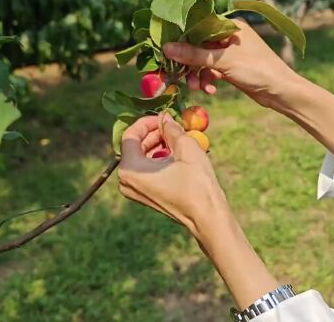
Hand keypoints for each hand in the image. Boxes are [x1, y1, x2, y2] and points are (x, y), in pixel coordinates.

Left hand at [118, 114, 280, 308]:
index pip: (130, 135)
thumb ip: (172, 129)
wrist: (207, 217)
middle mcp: (126, 181)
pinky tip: (178, 154)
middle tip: (174, 126)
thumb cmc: (197, 184)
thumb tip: (165, 117)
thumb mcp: (186, 148)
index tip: (164, 117)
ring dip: (159, 144)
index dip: (147, 122)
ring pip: (142, 157)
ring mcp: (135, 190)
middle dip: (155, 133)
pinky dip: (160, 158)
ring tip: (180, 138)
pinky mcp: (146, 195)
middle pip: (135, 146)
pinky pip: (147, 169)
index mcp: (130, 169)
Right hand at [163, 19, 297, 107]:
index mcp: (230, 26)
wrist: (280, 91)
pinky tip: (210, 90)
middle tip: (177, 75)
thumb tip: (167, 48)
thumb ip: (194, 54)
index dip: (181, 39)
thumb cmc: (257, 69)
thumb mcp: (223, 61)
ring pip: (203, 60)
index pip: (198, 26)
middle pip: (198, 45)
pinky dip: (208, 80)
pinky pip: (212, 71)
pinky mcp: (231, 68)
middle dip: (188, 62)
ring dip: (197, 74)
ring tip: (197, 88)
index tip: (166, 51)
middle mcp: (229, 36)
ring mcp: (230, 53)